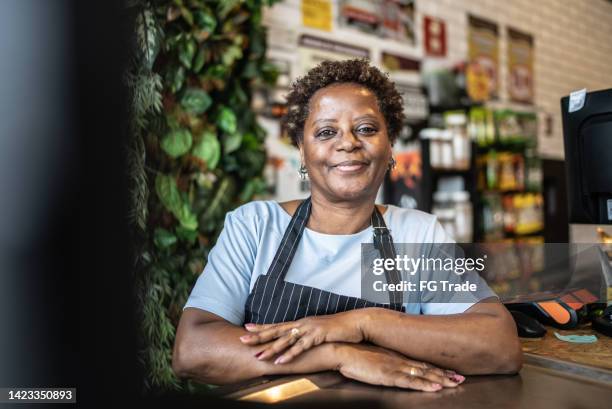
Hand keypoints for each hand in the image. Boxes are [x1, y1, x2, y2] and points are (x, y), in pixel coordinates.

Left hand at [240, 310, 364, 363]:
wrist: (355, 324)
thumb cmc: (338, 329)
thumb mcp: (318, 331)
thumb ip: (307, 335)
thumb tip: (297, 340)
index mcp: (301, 322)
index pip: (278, 324)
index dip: (262, 327)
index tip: (246, 327)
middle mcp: (302, 323)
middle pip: (277, 330)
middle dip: (259, 336)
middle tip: (242, 339)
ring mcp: (309, 329)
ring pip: (286, 339)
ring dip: (271, 348)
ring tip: (258, 356)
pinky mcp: (318, 336)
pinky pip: (301, 347)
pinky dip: (290, 354)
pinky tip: (280, 361)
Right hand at [335, 343, 464, 391]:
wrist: (343, 351)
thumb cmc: (356, 355)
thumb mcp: (375, 357)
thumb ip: (386, 361)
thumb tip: (392, 366)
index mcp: (397, 356)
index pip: (421, 363)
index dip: (437, 368)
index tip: (450, 372)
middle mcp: (400, 360)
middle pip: (427, 369)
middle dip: (445, 374)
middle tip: (460, 378)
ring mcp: (396, 367)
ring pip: (423, 375)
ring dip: (440, 379)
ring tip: (455, 383)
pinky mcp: (389, 375)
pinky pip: (410, 382)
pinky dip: (424, 384)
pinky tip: (435, 387)